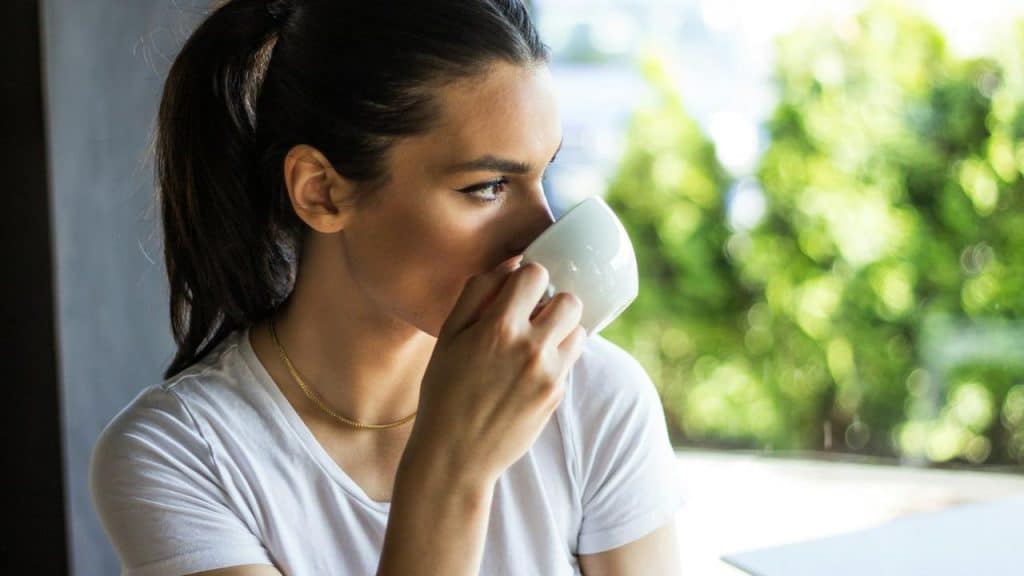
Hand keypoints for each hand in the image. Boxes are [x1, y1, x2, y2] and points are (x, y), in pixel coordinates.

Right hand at [402, 255, 586, 488]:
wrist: (455, 455)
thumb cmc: (444, 391)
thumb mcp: (448, 336)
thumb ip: (478, 293)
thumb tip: (510, 263)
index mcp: (499, 327)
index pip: (536, 274)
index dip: (528, 276)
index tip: (519, 289)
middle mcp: (531, 348)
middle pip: (570, 300)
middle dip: (554, 301)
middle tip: (533, 314)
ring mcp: (549, 374)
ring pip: (578, 330)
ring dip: (561, 330)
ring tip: (534, 342)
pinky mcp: (557, 396)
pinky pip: (568, 362)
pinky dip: (555, 359)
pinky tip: (528, 373)